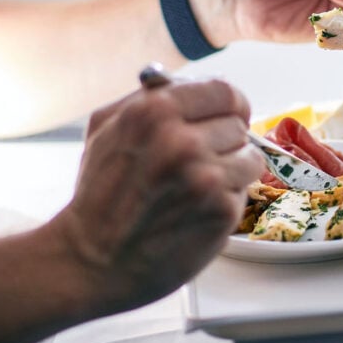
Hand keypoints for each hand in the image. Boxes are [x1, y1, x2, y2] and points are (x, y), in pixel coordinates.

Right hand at [55, 78, 264, 315]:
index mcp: (154, 110)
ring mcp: (204, 176)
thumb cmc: (100, 194)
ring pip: (249, 156)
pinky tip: (197, 209)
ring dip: (231, 170)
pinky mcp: (221, 210)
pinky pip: (245, 190)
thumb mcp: (105, 128)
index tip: (227, 115)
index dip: (229, 104)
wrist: (93, 260)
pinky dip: (226, 198)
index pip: (224, 90)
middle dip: (223, 140)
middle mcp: (182, 140)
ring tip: (198, 186)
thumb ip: (147, 97)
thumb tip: (189, 82)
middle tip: (199, 161)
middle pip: (238, 123)